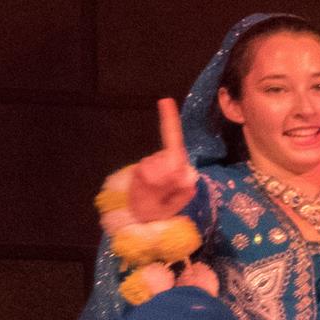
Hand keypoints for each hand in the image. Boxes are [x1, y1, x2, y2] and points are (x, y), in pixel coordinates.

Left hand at [130, 98, 198, 223]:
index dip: (169, 120)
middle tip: (169, 193)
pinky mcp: (142, 166)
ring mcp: (147, 163)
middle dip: (175, 171)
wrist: (133, 220)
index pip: (172, 142)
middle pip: (174, 156)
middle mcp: (154, 162)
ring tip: (160, 193)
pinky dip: (162, 175)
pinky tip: (155, 189)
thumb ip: (184, 188)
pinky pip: (160, 165)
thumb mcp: (176, 205)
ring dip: (167, 174)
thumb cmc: (156, 213)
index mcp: (164, 171)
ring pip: (167, 160)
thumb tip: (187, 172)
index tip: (164, 100)